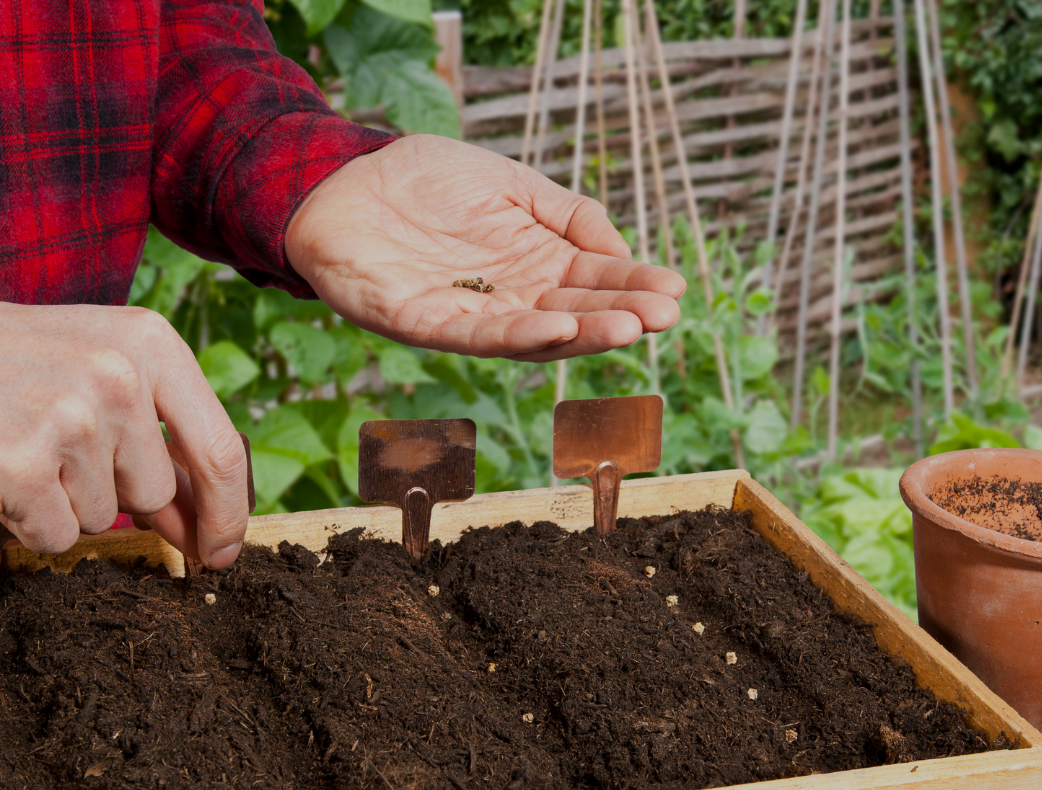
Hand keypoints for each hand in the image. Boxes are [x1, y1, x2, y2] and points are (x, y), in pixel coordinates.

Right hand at [0, 303, 249, 566]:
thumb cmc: (27, 362)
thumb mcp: (108, 370)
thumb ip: (162, 439)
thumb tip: (206, 530)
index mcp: (153, 346)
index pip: (221, 451)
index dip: (227, 515)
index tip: (222, 551)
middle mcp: (119, 377)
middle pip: (155, 493)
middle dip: (116, 493)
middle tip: (64, 445)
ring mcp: (69, 419)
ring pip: (102, 517)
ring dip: (68, 502)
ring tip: (31, 445)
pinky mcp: (21, 463)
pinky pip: (57, 535)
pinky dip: (31, 522)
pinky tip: (10, 472)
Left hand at [284, 135, 685, 361]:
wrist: (344, 179)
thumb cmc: (426, 180)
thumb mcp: (511, 184)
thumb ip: (566, 214)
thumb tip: (618, 250)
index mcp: (532, 264)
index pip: (593, 281)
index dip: (633, 286)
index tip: (675, 289)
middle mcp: (509, 298)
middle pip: (574, 313)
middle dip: (621, 314)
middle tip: (665, 315)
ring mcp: (470, 315)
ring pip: (534, 333)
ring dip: (582, 334)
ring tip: (629, 328)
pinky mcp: (426, 324)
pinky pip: (478, 336)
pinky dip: (518, 335)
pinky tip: (557, 328)